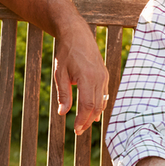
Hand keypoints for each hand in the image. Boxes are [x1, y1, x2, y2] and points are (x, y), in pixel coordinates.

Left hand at [53, 19, 108, 133]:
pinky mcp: (104, 74)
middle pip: (96, 107)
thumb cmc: (66, 53)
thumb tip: (62, 113)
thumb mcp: (60, 73)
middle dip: (87, 121)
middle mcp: (99, 78)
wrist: (76, 33)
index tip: (75, 130)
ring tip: (84, 125)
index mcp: (87, 78)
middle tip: (78, 132)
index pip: (87, 106)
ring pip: (101, 102)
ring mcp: (103, 76)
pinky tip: (93, 113)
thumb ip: (63, 94)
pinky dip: (99, 105)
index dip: (82, 120)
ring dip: (94, 115)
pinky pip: (103, 94)